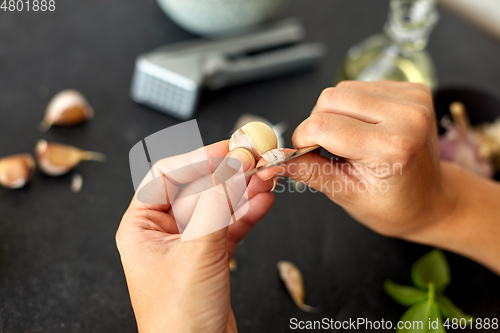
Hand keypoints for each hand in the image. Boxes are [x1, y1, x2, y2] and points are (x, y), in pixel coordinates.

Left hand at [116, 141, 274, 332]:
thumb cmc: (179, 318)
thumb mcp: (196, 252)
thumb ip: (216, 204)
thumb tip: (232, 165)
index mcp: (141, 226)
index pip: (167, 175)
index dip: (199, 157)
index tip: (229, 148)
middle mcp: (162, 231)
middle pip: (197, 186)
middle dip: (228, 173)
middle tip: (255, 160)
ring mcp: (188, 243)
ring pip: (217, 204)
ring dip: (243, 190)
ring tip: (267, 177)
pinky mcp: (210, 256)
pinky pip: (230, 224)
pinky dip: (248, 212)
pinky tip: (264, 200)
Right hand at [259, 80, 453, 238]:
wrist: (433, 200)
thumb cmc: (394, 205)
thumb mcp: (347, 195)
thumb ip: (308, 171)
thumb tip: (272, 160)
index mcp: (391, 146)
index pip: (322, 126)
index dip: (303, 140)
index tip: (305, 155)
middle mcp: (406, 115)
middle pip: (330, 99)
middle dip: (318, 124)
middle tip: (330, 150)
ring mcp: (413, 98)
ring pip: (343, 90)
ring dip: (335, 114)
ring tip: (351, 141)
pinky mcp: (413, 89)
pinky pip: (361, 87)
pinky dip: (353, 107)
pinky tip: (365, 128)